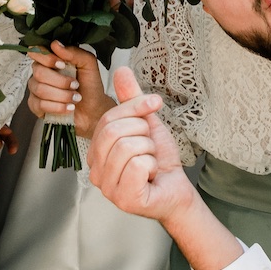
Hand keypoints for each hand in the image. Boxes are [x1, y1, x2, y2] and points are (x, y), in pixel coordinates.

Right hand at [28, 43, 113, 137]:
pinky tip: (69, 107)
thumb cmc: (90, 85)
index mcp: (51, 60)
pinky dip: (58, 107)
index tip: (63, 65)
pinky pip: (39, 105)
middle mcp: (41, 73)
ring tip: (75, 98)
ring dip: (62, 95)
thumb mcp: (88, 64)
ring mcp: (36, 89)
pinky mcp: (36, 106)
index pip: (36, 52)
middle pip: (38, 72)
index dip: (47, 58)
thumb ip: (74, 52)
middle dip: (60, 81)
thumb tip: (55, 44)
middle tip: (75, 85)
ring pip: (40, 89)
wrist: (93, 109)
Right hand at [87, 67, 196, 223]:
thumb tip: (120, 69)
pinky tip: (151, 175)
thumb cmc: (158, 160)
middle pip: (113, 132)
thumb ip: (131, 99)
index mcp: (95, 152)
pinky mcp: (125, 200)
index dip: (135, 108)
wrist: (176, 188)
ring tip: (150, 161)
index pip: (108, 118)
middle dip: (143, 131)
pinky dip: (153, 166)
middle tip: (150, 145)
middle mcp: (95, 172)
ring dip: (149, 150)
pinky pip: (138, 167)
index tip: (154, 105)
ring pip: (127, 148)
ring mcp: (108, 189)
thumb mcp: (146, 123)